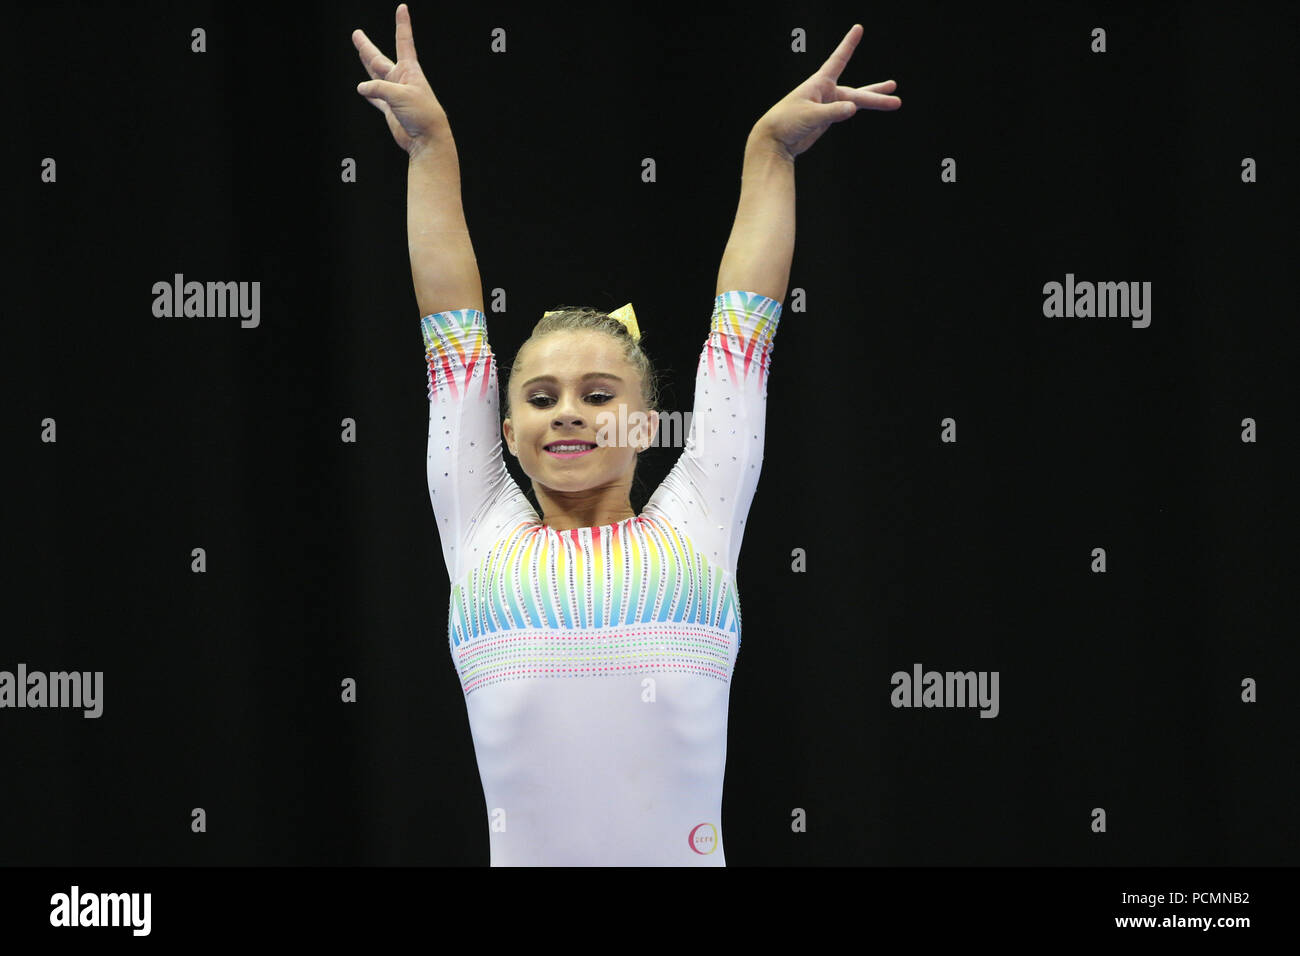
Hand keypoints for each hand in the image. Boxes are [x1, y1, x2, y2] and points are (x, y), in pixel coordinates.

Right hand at [352, 4, 449, 154]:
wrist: (428, 139)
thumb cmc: (423, 114)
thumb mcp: (401, 96)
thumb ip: (379, 88)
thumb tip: (361, 87)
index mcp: (409, 71)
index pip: (404, 42)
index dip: (402, 24)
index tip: (402, 8)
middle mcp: (401, 80)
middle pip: (379, 59)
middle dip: (367, 47)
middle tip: (356, 34)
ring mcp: (395, 94)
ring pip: (375, 75)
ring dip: (366, 63)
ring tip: (359, 50)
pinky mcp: (390, 108)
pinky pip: (375, 97)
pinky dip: (368, 93)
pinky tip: (361, 88)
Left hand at [752, 24, 899, 159]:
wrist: (774, 141)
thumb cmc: (786, 123)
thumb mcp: (810, 116)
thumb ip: (832, 112)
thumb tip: (853, 108)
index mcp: (819, 83)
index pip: (838, 59)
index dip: (848, 44)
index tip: (858, 28)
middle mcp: (825, 91)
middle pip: (855, 93)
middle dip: (875, 97)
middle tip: (896, 99)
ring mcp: (827, 104)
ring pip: (855, 101)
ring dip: (873, 101)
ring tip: (894, 101)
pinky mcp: (827, 117)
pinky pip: (847, 111)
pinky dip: (858, 108)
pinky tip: (871, 106)